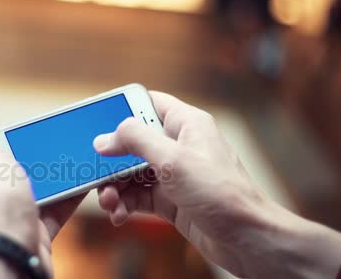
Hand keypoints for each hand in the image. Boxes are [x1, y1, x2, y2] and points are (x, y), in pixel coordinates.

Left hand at [0, 117, 84, 276]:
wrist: (10, 256)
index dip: (9, 141)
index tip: (32, 133)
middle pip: (17, 171)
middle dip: (39, 160)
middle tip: (61, 146)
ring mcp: (10, 218)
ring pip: (40, 191)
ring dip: (58, 178)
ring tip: (76, 161)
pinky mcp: (33, 233)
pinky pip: (56, 210)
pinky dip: (71, 198)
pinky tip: (83, 184)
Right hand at [94, 91, 340, 277]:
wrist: (246, 238)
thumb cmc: (221, 193)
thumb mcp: (173, 160)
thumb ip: (137, 142)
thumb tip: (105, 137)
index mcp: (187, 125)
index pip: (150, 103)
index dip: (124, 108)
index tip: (98, 120)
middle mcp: (179, 146)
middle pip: (134, 142)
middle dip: (112, 158)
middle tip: (94, 170)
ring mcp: (174, 175)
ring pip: (132, 173)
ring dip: (114, 186)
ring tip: (107, 200)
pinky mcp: (171, 200)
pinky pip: (138, 197)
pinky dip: (125, 203)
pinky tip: (117, 213)